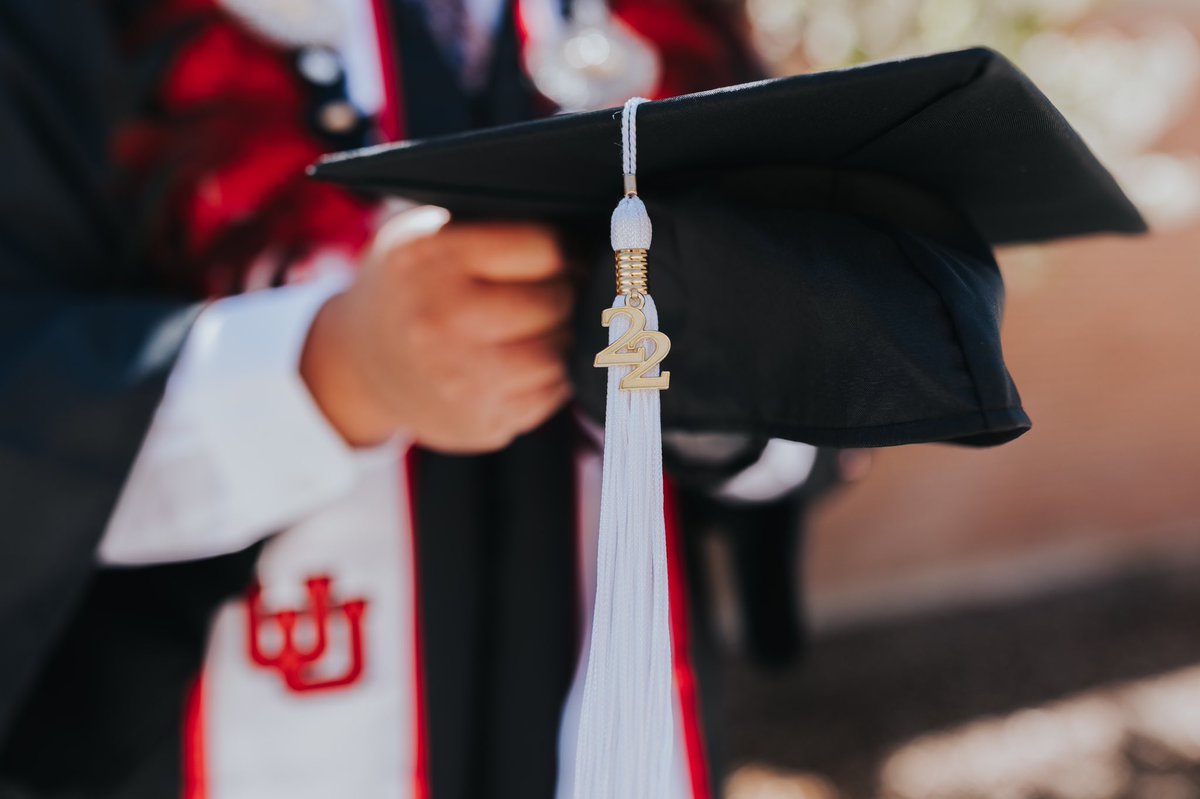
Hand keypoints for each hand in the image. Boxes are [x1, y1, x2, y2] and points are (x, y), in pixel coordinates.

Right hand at [301, 206, 573, 451]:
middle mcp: (441, 321)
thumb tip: (568, 227)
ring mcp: (461, 378)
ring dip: (565, 336)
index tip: (568, 252)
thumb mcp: (420, 235)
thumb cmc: (403, 290)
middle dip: (568, 291)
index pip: (541, 247)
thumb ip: (482, 223)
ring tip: (551, 324)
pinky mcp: (480, 419)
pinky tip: (534, 359)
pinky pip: (549, 394)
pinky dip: (553, 375)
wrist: (358, 368)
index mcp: (430, 260)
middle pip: (553, 301)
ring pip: (557, 353)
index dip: (565, 248)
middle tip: (566, 287)